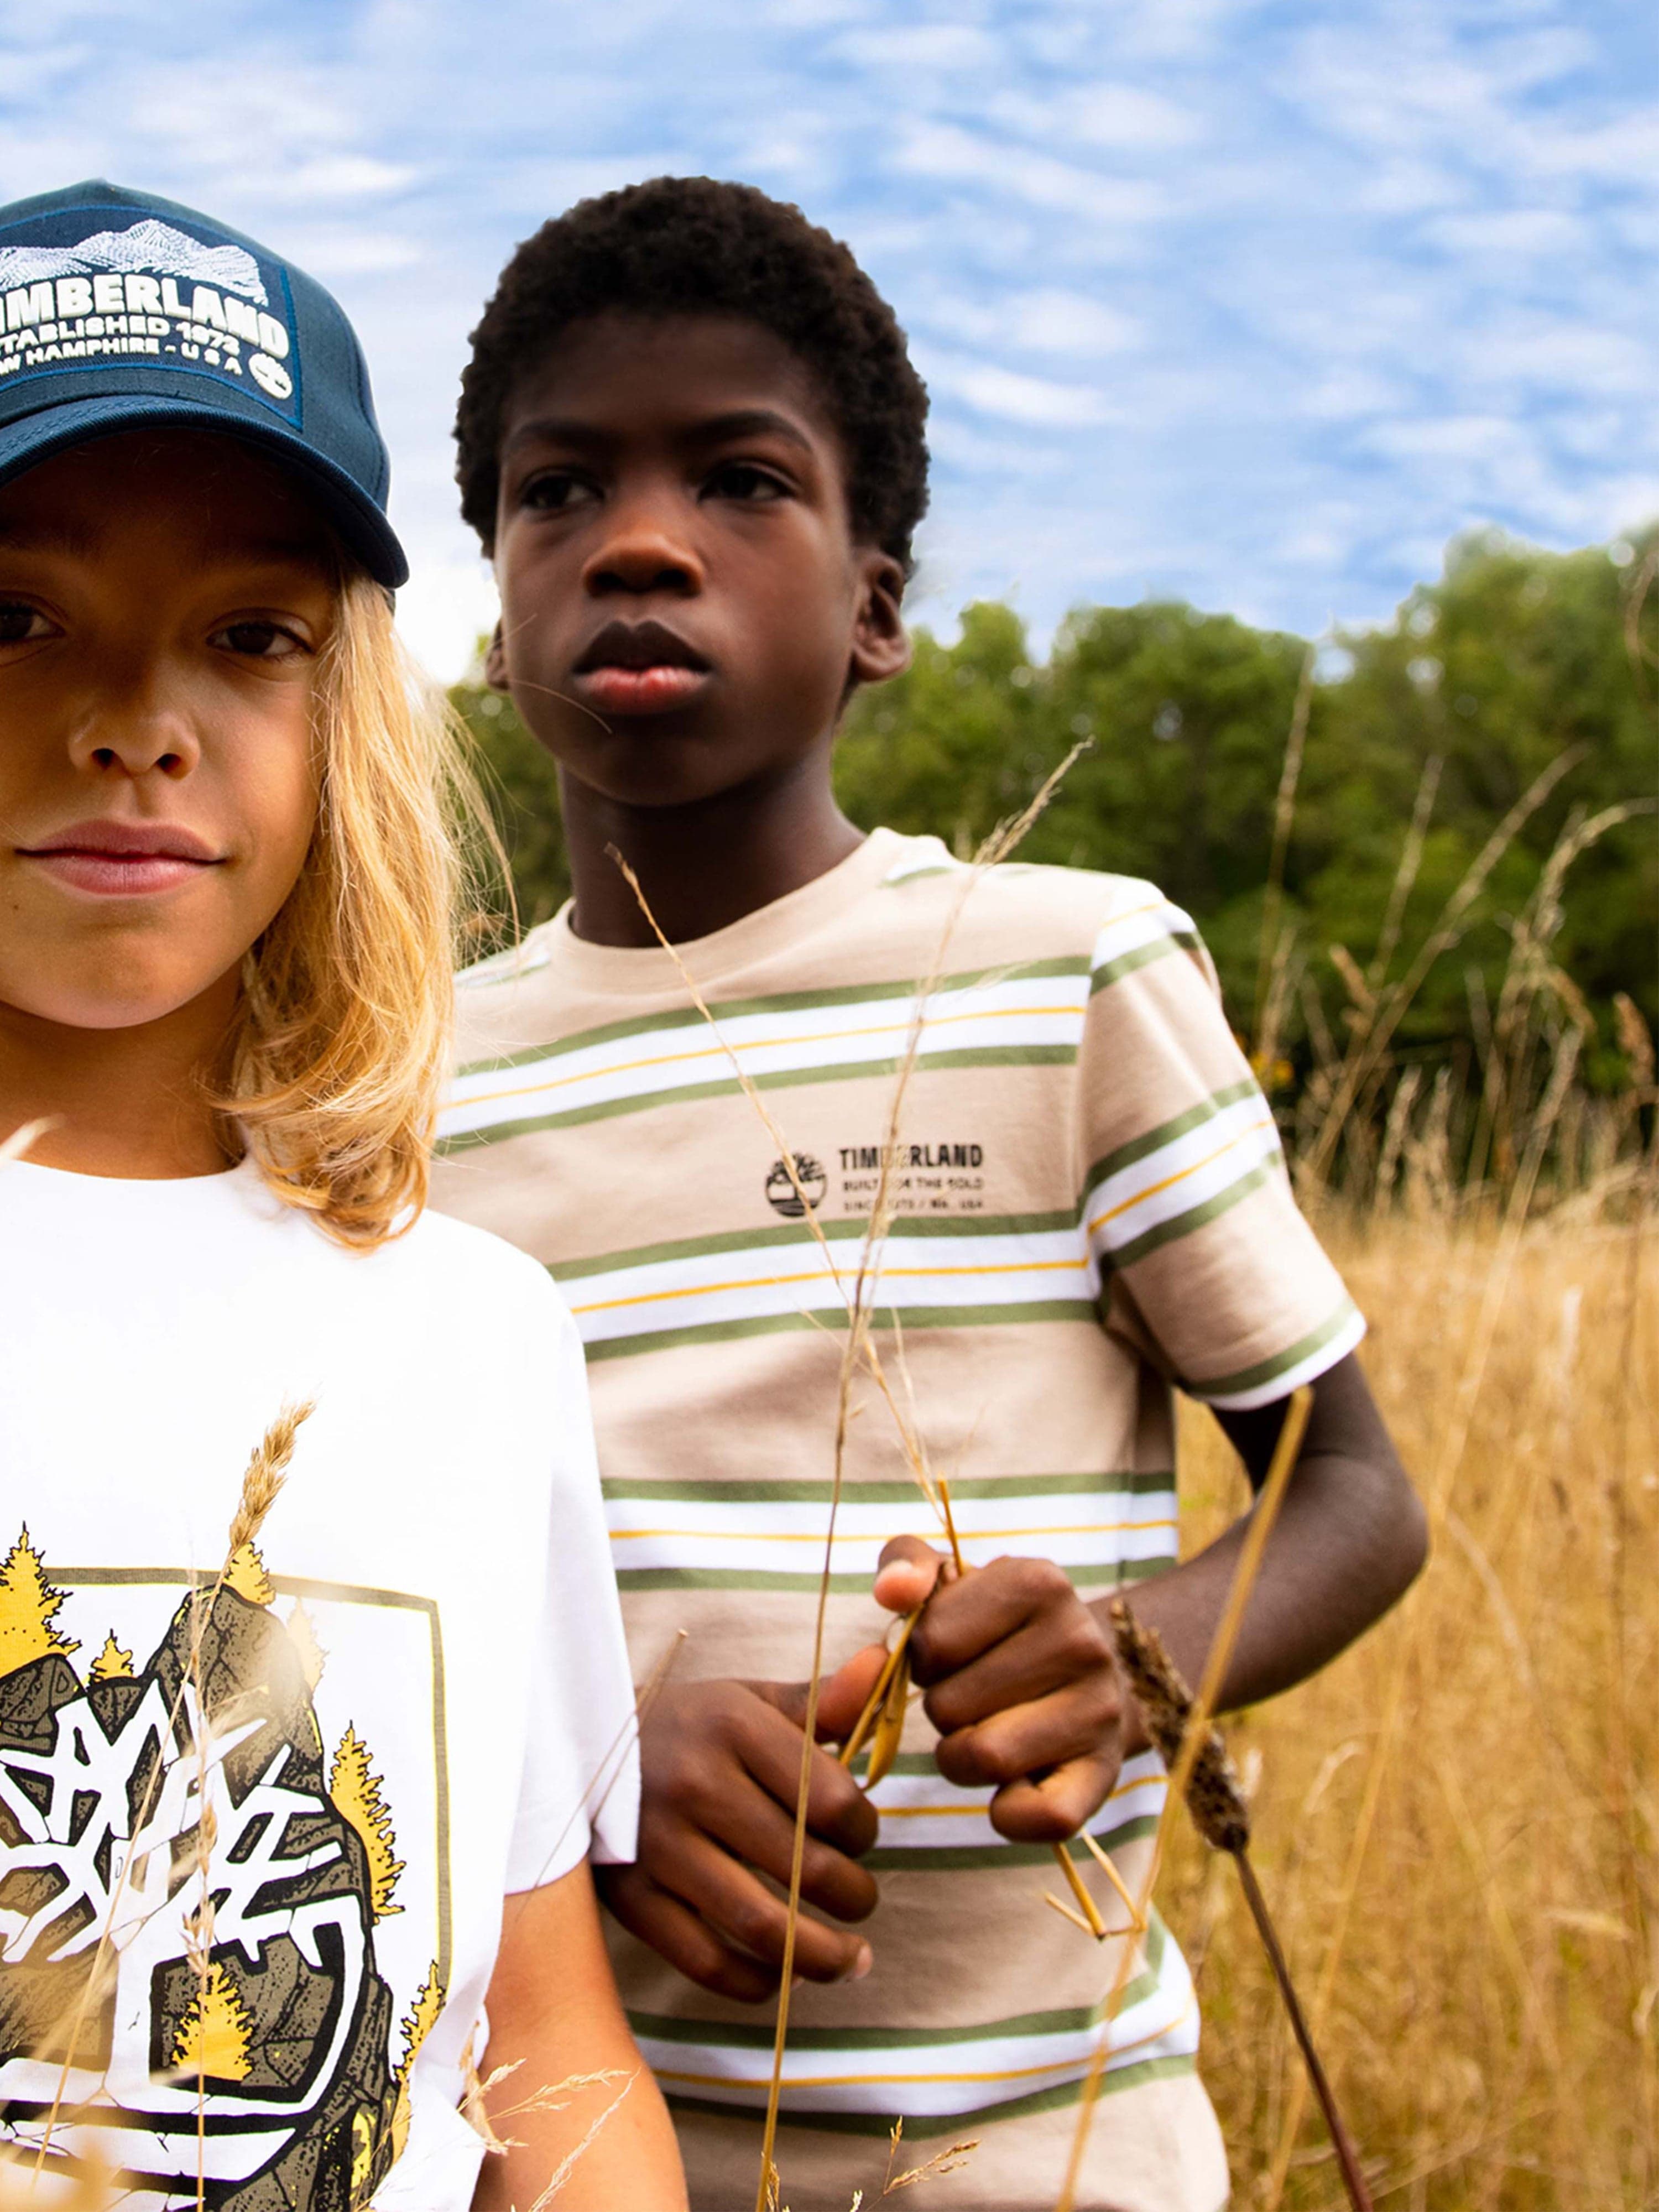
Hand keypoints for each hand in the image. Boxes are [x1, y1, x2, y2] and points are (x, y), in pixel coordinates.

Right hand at [596, 1654, 886, 2002]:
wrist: (578, 1750)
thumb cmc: (688, 1728)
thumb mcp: (748, 1700)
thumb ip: (821, 1699)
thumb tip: (883, 1666)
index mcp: (732, 1726)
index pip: (832, 1801)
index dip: (865, 1830)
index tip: (862, 1837)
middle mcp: (695, 1784)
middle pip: (807, 1867)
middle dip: (855, 1898)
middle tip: (863, 1904)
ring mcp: (659, 1846)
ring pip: (762, 1926)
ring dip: (823, 1956)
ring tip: (852, 1959)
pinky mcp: (631, 1898)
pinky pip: (707, 1962)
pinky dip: (758, 1981)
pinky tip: (786, 1975)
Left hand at [873, 1539, 1128, 1842]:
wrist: (1089, 1680)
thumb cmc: (1000, 1632)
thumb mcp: (953, 1583)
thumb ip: (906, 1566)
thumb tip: (890, 1590)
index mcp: (1039, 1582)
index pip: (929, 1641)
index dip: (923, 1657)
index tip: (953, 1652)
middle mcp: (1080, 1641)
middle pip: (948, 1705)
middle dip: (943, 1709)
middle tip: (974, 1696)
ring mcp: (1100, 1711)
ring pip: (982, 1758)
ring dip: (962, 1757)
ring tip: (989, 1730)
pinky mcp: (1105, 1775)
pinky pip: (1038, 1817)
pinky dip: (1009, 1814)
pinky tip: (1014, 1785)